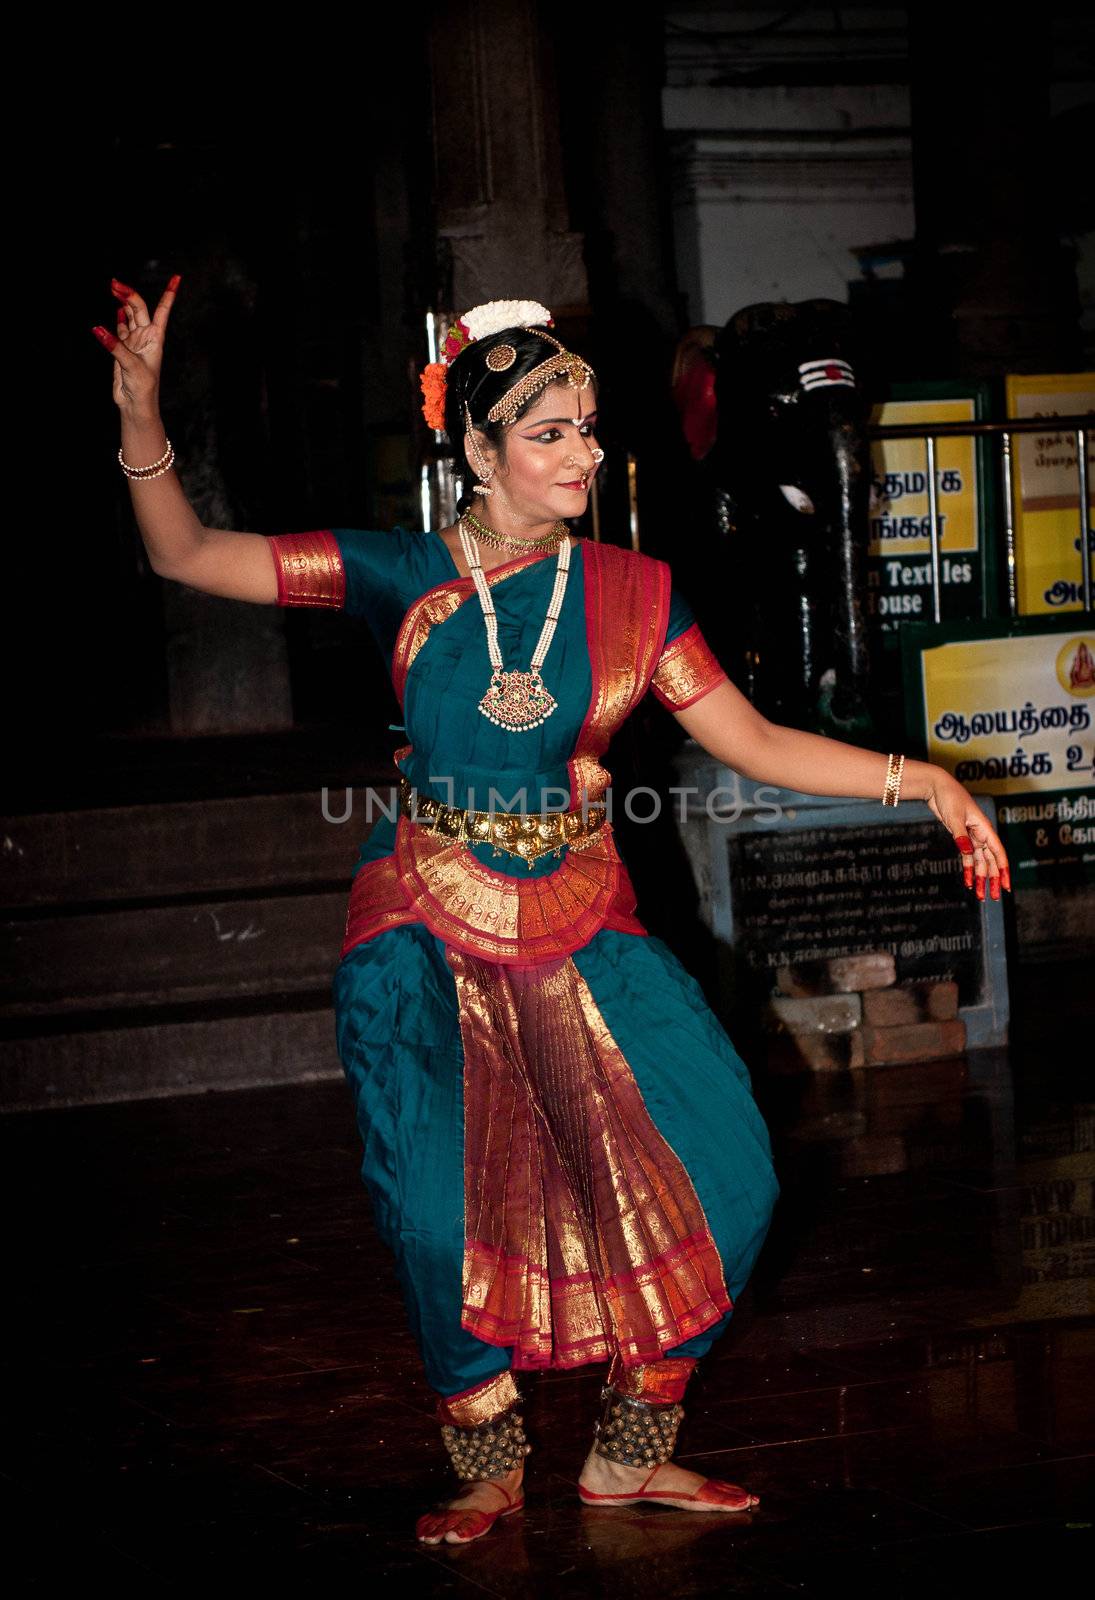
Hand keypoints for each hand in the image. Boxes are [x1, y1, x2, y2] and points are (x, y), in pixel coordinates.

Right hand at [91, 273, 180, 413]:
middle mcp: (146, 336)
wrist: (135, 404)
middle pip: (139, 308)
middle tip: (114, 284)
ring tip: (113, 287)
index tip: (177, 278)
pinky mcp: (122, 348)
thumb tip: (99, 330)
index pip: (163, 310)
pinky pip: (120, 328)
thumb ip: (116, 347)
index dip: (170, 294)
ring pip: (129, 315)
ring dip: (122, 301)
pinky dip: (118, 318)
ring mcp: (134, 341)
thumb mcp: (131, 366)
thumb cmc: (143, 387)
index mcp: (156, 337)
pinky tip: (118, 308)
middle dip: (129, 294)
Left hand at [923, 765, 1010, 900]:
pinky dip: (969, 870)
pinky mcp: (962, 838)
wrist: (938, 788)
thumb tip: (967, 852)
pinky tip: (969, 882)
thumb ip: (960, 835)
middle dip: (992, 880)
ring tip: (980, 896)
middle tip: (993, 897)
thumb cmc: (950, 797)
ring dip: (980, 878)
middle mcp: (982, 835)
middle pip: (990, 862)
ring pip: (980, 862)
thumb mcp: (954, 817)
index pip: (998, 853)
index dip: (1003, 870)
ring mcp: (972, 837)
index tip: (1006, 886)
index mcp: (985, 829)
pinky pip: (968, 858)